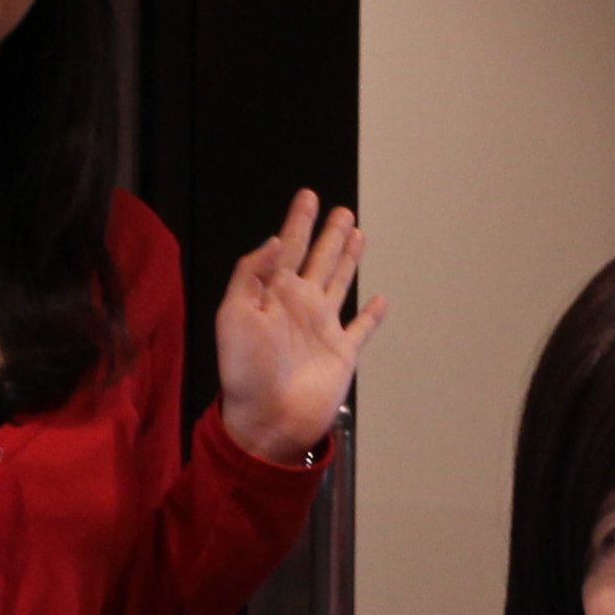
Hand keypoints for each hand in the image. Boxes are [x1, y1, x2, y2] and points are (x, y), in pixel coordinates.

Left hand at [213, 190, 384, 464]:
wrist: (267, 418)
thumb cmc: (245, 371)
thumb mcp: (233, 314)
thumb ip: (252, 274)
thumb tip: (277, 240)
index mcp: (274, 293)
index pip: (290, 246)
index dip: (298, 220)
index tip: (308, 196)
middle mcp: (301, 305)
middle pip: (319, 258)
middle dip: (329, 233)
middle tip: (341, 210)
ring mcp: (323, 327)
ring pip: (340, 282)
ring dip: (349, 258)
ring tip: (358, 233)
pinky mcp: (343, 352)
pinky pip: (361, 328)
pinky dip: (373, 315)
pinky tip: (381, 299)